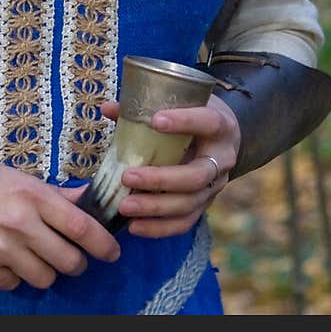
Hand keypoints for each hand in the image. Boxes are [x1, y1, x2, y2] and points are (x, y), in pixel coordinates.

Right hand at [0, 157, 121, 291]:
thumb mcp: (19, 178)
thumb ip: (55, 195)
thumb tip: (88, 198)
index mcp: (33, 196)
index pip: (81, 227)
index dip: (102, 244)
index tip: (111, 252)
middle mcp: (20, 224)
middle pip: (68, 261)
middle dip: (75, 263)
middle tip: (68, 257)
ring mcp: (1, 249)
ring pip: (44, 278)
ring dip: (44, 271)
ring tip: (32, 256)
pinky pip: (14, 284)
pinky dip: (14, 276)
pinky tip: (4, 258)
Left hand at [102, 94, 240, 237]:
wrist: (221, 136)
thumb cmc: (194, 114)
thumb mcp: (180, 103)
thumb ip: (146, 106)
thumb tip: (108, 108)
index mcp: (220, 126)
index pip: (208, 123)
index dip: (184, 122)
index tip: (155, 121)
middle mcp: (222, 159)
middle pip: (197, 175)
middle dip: (161, 180)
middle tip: (128, 177)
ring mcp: (215, 186)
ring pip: (189, 203)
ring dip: (155, 208)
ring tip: (124, 206)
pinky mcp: (205, 205)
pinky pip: (185, 222)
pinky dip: (159, 227)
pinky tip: (134, 226)